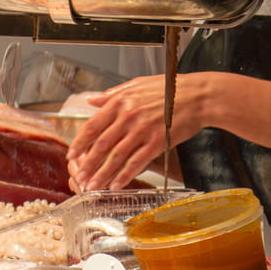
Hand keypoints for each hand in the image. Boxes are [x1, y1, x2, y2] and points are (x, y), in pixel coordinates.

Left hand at [67, 73, 270, 193]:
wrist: (198, 96)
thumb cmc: (170, 88)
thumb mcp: (138, 83)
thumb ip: (113, 94)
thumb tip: (92, 101)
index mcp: (121, 102)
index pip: (93, 125)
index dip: (80, 142)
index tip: (72, 154)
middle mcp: (129, 117)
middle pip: (102, 144)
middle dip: (88, 163)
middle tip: (79, 176)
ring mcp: (143, 130)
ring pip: (117, 156)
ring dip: (102, 173)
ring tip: (92, 186)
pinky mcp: (158, 142)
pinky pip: (137, 162)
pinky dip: (125, 175)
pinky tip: (116, 184)